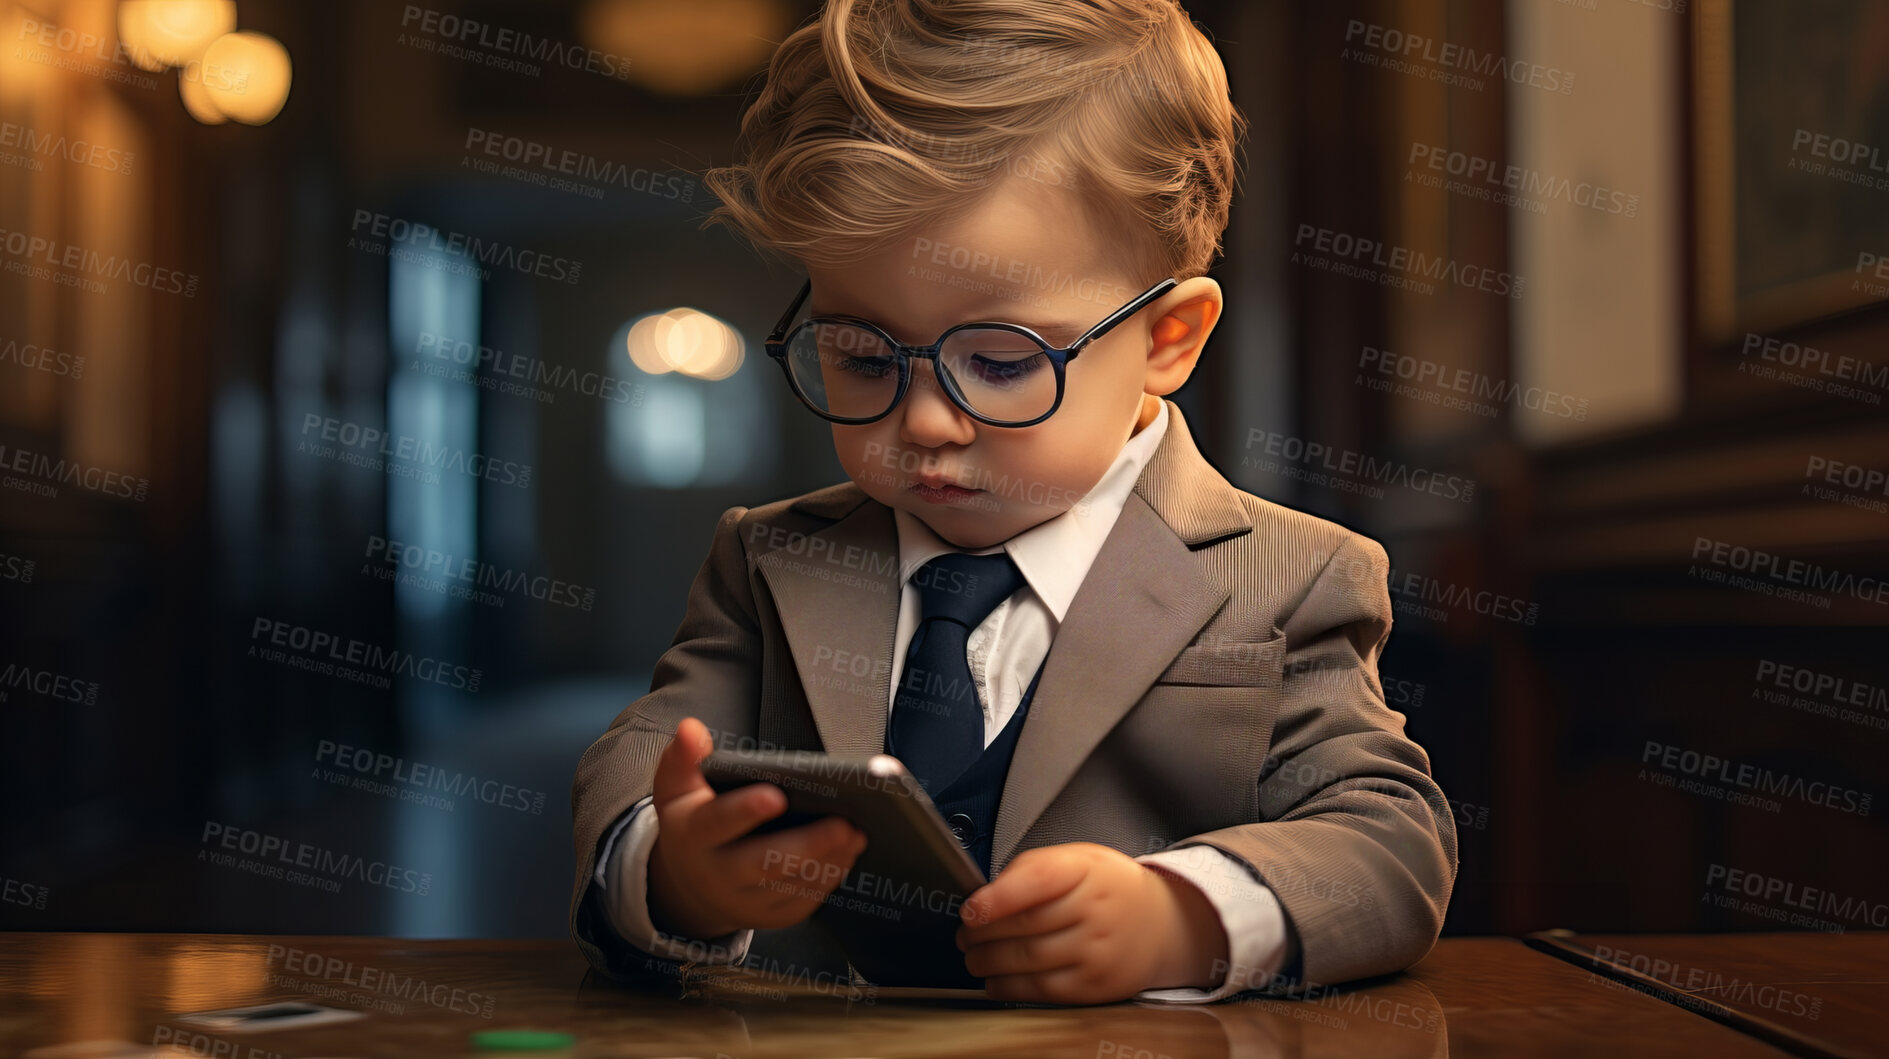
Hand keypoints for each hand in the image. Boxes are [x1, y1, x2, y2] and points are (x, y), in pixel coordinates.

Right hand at [646, 718, 867, 939]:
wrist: (691, 885)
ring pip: (789, 885)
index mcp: (695, 836)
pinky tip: (847, 852)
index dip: (745, 810)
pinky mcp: (770, 916)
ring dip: (827, 860)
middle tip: (844, 824)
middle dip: (807, 845)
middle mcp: (718, 874)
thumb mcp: (677, 790)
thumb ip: (683, 759)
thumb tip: (691, 729)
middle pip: (764, 863)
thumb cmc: (693, 825)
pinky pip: (802, 900)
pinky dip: (828, 877)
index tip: (776, 794)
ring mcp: (745, 901)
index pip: (718, 822)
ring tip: (856, 833)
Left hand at [954, 842, 1229, 1003]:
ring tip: (973, 957)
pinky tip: (995, 980)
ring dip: (989, 962)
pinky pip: (1043, 990)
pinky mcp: (1095, 985)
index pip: (1038, 879)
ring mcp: (1097, 950)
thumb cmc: (1108, 888)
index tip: (969, 910)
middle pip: (1026, 925)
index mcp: (1086, 870)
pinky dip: (1009, 987)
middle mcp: (1095, 910)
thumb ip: (1032, 869)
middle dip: (982, 934)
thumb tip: (985, 894)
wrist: (1162, 923)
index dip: (998, 897)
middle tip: (963, 935)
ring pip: (1029, 960)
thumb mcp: (1078, 858)